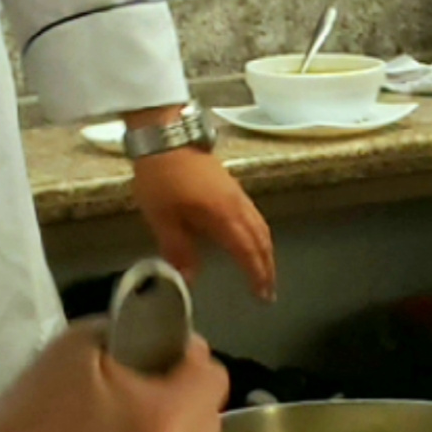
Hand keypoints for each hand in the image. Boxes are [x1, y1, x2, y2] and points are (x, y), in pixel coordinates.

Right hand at [0, 321, 228, 431]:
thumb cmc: (26, 420)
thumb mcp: (76, 347)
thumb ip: (135, 332)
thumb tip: (172, 344)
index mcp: (168, 418)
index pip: (213, 377)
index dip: (183, 363)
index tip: (153, 366)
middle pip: (209, 422)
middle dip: (180, 407)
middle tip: (132, 409)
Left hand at [131, 146, 276, 300]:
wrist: (165, 135)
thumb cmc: (162, 177)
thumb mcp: (162, 218)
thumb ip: (178, 249)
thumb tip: (189, 280)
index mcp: (223, 216)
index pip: (248, 252)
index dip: (257, 275)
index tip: (263, 295)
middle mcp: (237, 206)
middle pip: (261, 240)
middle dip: (267, 267)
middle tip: (269, 291)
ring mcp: (236, 193)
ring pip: (260, 226)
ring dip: (265, 250)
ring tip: (264, 271)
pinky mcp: (230, 185)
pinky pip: (254, 215)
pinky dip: (258, 234)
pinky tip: (250, 240)